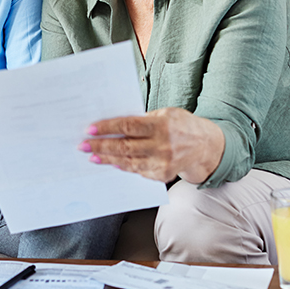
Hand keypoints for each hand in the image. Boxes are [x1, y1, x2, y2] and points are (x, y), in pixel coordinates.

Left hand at [78, 107, 224, 183]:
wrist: (206, 147)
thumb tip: (115, 124)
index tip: (90, 129)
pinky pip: (137, 171)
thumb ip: (143, 119)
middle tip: (83, 145)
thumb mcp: (166, 114)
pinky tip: (111, 163)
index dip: (107, 128)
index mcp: (162, 125)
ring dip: (108, 159)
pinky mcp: (163, 175)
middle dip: (101, 146)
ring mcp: (163, 163)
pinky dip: (123, 167)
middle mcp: (163, 145)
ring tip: (92, 156)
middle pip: (124, 147)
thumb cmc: (182, 125)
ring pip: (128, 162)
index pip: (128, 126)